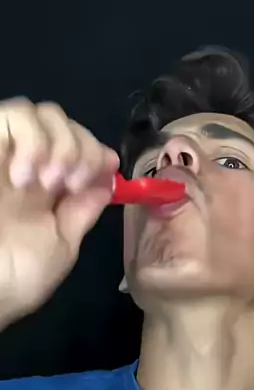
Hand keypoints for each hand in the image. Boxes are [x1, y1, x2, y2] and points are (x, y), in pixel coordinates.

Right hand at [0, 98, 118, 326]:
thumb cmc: (16, 277)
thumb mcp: (60, 246)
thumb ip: (81, 212)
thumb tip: (105, 182)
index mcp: (47, 189)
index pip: (78, 145)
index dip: (96, 149)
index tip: (107, 167)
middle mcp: (26, 165)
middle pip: (61, 122)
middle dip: (81, 147)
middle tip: (72, 183)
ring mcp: (4, 154)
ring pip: (38, 112)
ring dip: (59, 143)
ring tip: (49, 182)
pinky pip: (11, 114)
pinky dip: (31, 138)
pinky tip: (25, 176)